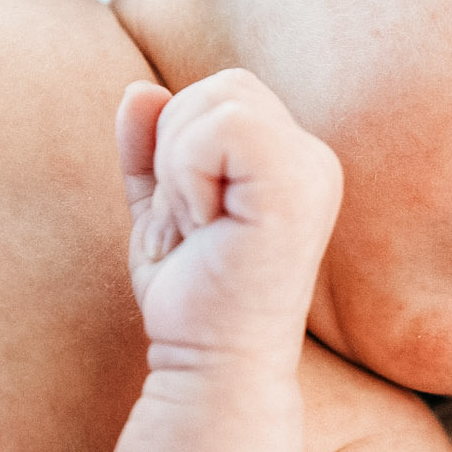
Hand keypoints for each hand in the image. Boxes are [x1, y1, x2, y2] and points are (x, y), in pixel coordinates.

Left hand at [117, 69, 342, 374]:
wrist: (210, 364)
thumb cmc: (191, 300)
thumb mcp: (159, 211)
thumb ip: (150, 149)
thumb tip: (140, 91)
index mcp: (290, 163)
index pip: (224, 95)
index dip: (180, 144)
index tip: (188, 219)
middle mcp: (312, 161)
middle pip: (223, 87)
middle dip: (176, 148)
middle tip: (189, 225)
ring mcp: (310, 172)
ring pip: (220, 99)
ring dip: (180, 167)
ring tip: (198, 229)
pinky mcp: (296, 188)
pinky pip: (223, 126)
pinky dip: (188, 172)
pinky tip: (204, 225)